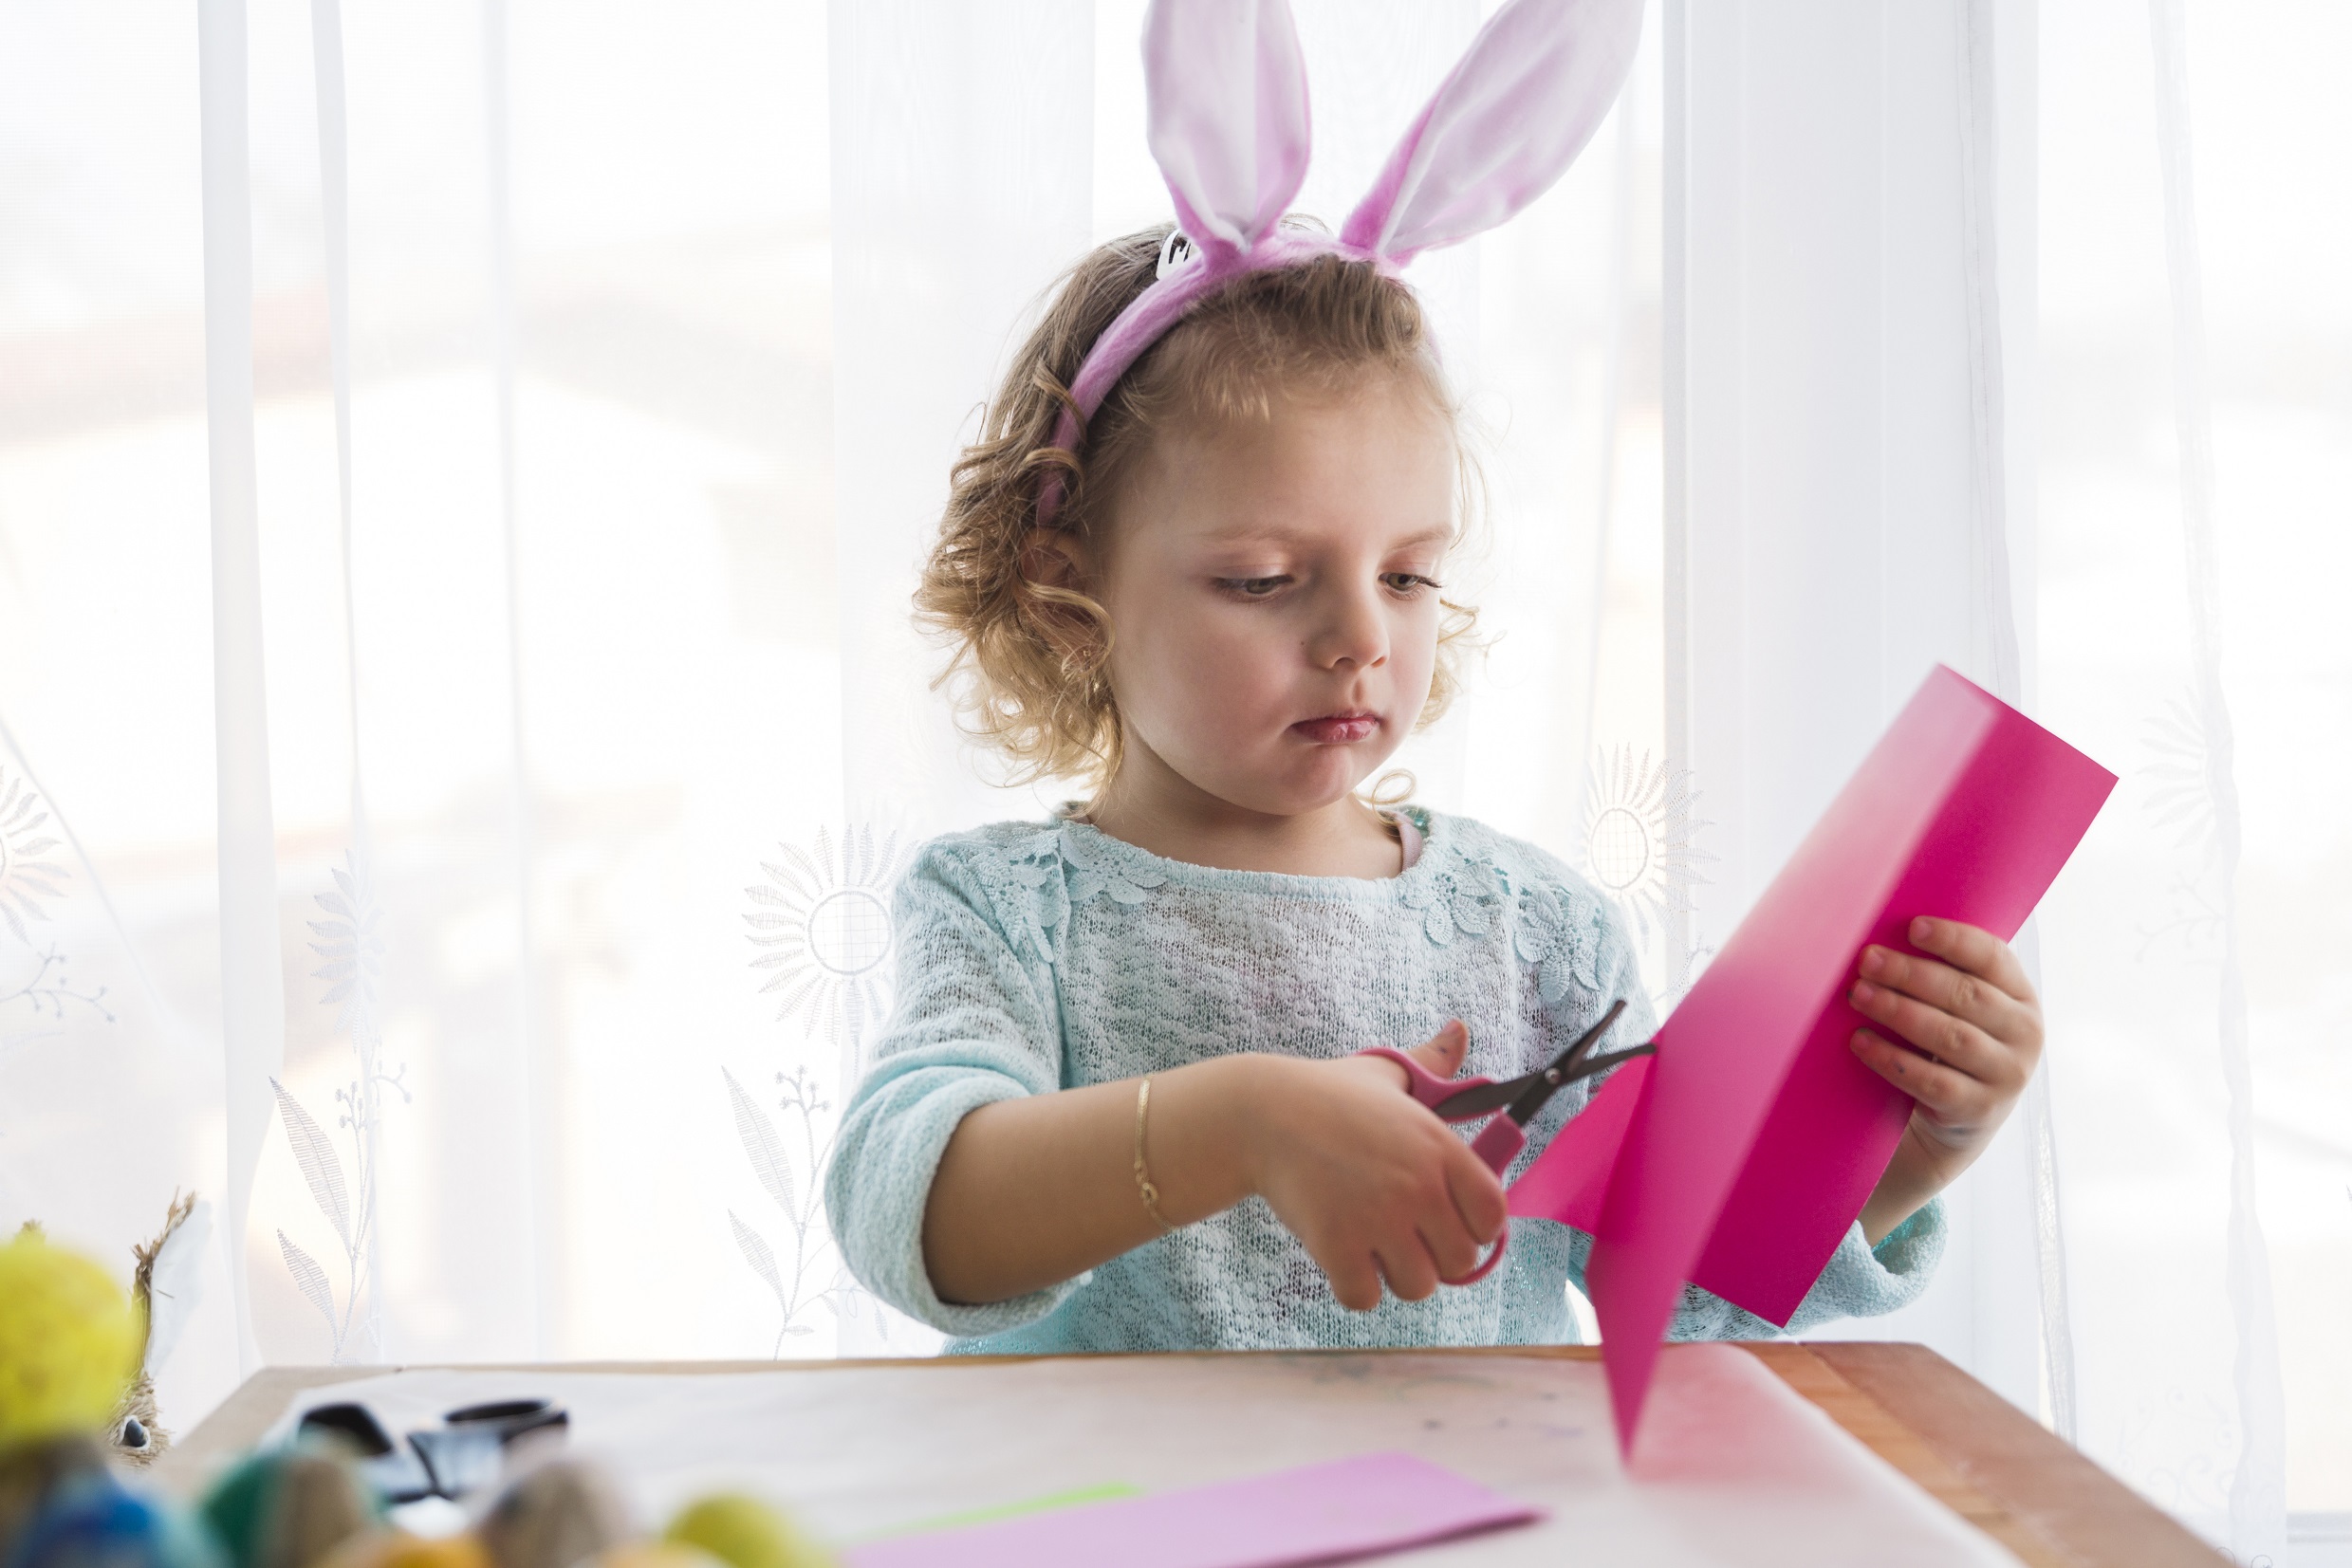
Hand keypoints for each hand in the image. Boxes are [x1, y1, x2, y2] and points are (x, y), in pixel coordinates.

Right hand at [1244, 1021, 1507, 1310]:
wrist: (1262, 1113)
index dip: (1475, 1227)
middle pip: (1460, 1261)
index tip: (1448, 1220)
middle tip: (1403, 1234)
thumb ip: (1433, 1062)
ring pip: (1417, 1287)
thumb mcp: (1388, 1074)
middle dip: (1434, 1255)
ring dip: (1396, 1275)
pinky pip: (1366, 1298)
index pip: (1494, 1217)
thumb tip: (1460, 1028)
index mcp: (1441, 1148)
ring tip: (1372, 1245)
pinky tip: (1343, 1257)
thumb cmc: (1329, 1094)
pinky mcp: (1337, 1247)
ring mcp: (1379, 1220)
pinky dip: (1355, 1288)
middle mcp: (1419, 1187)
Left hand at [1848, 917, 2043, 1242]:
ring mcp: (2008, 1074)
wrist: (1957, 1118)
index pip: (1993, 957)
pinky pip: (1932, 1081)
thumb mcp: (1960, 1007)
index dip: (1954, 939)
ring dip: (1899, 1011)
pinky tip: (1861, 1041)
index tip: (1912, 927)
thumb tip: (1882, 934)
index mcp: (2022, 994)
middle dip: (1911, 974)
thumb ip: (1942, 972)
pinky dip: (1893, 1059)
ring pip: (1950, 1036)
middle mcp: (2026, 1033)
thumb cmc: (1949, 1041)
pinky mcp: (1980, 1109)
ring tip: (1858, 994)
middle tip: (1867, 960)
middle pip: (1965, 995)